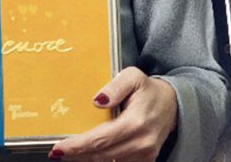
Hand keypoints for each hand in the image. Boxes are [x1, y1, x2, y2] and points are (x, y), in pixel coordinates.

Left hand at [49, 67, 177, 160]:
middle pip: (101, 155)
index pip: (100, 139)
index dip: (77, 146)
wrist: (173, 104)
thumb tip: (97, 101)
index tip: (58, 149)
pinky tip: (88, 156)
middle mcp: (141, 143)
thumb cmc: (148, 89)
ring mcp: (145, 154)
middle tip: (56, 153)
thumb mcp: (132, 76)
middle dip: (76, 155)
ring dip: (87, 159)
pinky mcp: (146, 160)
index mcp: (135, 122)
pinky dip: (102, 160)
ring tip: (70, 154)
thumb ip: (115, 86)